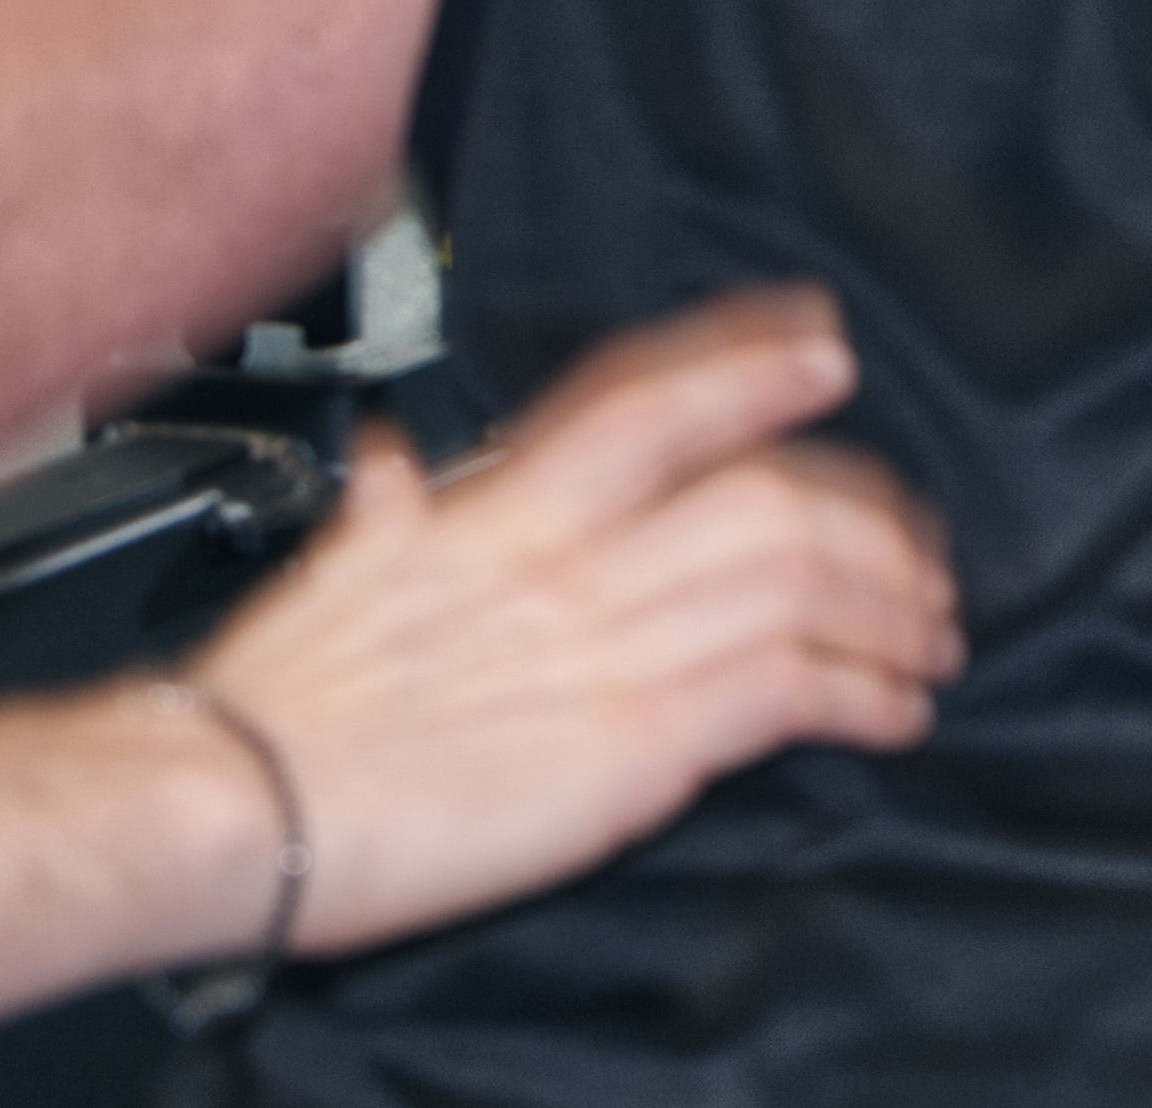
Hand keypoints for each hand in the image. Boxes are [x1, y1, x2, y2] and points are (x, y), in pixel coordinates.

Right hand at [180, 288, 962, 959]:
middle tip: (918, 546)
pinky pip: (787, 694)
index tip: (826, 348)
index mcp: (506, 509)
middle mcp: (573, 563)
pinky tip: (893, 710)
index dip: (752, 361)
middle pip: (770, 495)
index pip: (654, 398)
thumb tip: (392, 459)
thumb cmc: (268, 703)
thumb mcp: (329, 564)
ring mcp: (610, 650)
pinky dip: (862, 696)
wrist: (224, 802)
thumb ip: (384, 506)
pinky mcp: (632, 747)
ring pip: (803, 585)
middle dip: (871, 518)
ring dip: (891, 608)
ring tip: (927, 634)